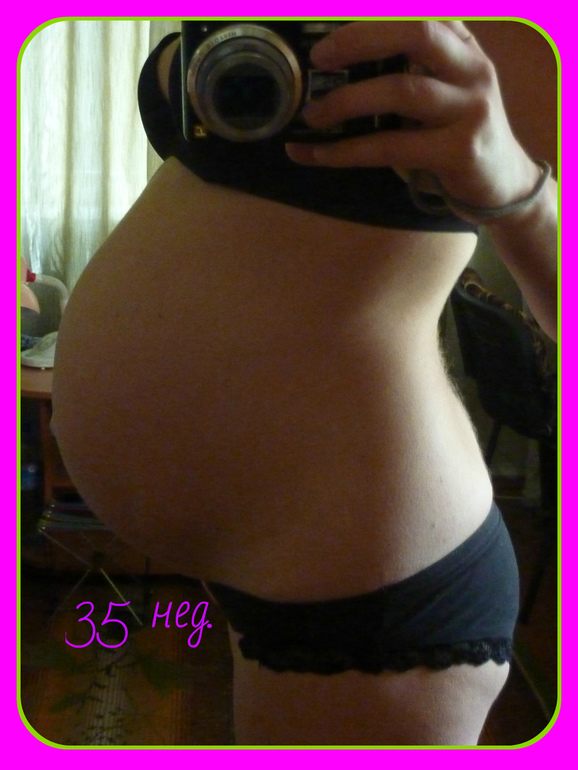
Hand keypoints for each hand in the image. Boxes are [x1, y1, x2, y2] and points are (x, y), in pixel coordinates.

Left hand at [286, 21, 541, 216]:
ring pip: (402, 91)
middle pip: (417, 34)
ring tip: (312, 115)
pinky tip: (319, 154)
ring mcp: (470, 109)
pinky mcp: (459, 150)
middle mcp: (471, 69)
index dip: (373, 17)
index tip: (330, 25)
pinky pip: (392, 146)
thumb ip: (405, 71)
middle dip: (361, 39)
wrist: (503, 184)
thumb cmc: (456, 134)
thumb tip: (332, 71)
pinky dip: (349, 150)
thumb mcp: (440, 92)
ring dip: (348, 101)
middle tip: (318, 57)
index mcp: (462, 47)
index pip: (421, 13)